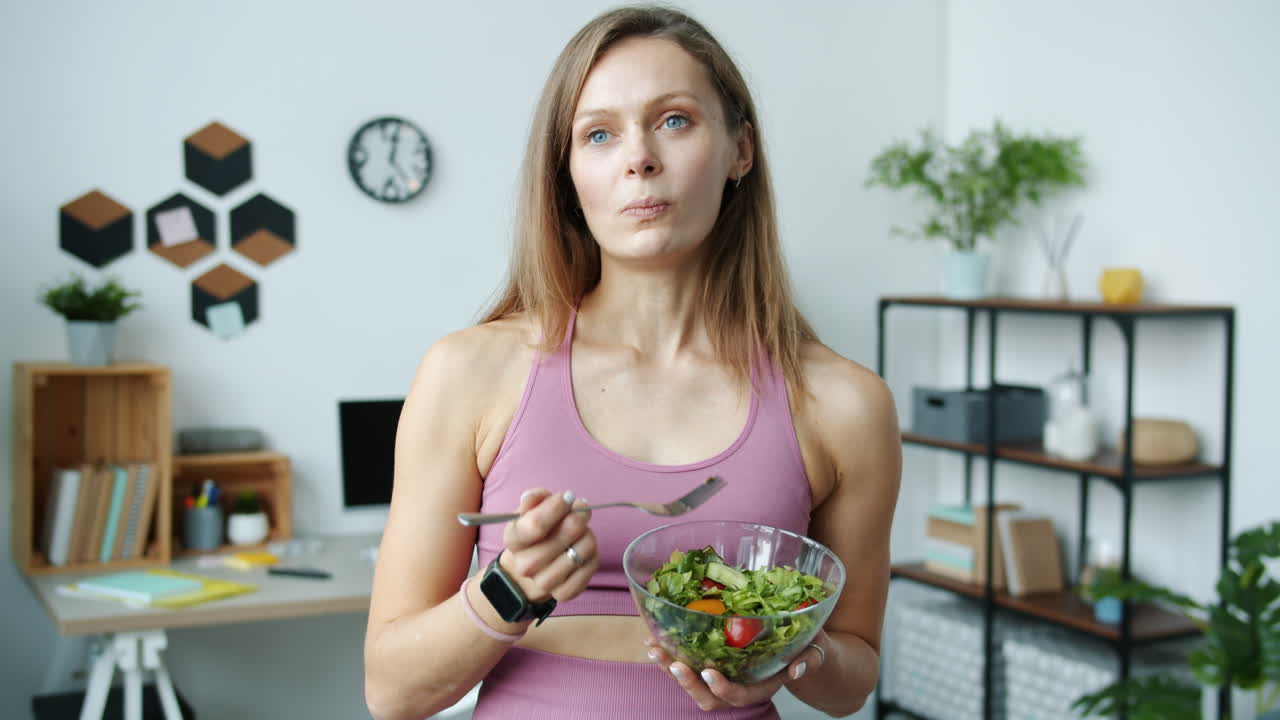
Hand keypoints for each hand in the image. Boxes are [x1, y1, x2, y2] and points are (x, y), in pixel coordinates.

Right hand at [500, 489, 598, 603]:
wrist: (529, 571)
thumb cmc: (534, 535)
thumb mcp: (528, 512)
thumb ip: (534, 498)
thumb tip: (541, 496)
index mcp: (513, 540)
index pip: (537, 524)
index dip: (558, 506)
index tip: (567, 497)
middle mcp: (525, 564)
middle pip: (564, 535)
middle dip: (578, 518)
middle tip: (581, 512)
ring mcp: (544, 582)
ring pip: (580, 552)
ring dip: (587, 536)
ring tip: (582, 532)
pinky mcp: (564, 593)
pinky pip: (590, 568)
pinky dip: (593, 556)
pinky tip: (584, 550)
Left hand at [643, 634, 827, 711]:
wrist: (797, 646)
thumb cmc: (807, 647)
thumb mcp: (815, 649)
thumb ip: (810, 658)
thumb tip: (799, 667)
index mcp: (762, 687)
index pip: (741, 696)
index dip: (725, 688)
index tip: (711, 673)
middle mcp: (739, 687)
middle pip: (709, 698)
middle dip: (688, 683)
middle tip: (674, 663)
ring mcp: (721, 678)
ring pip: (691, 684)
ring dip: (670, 669)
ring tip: (654, 650)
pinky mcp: (709, 665)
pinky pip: (686, 667)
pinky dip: (668, 656)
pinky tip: (652, 641)